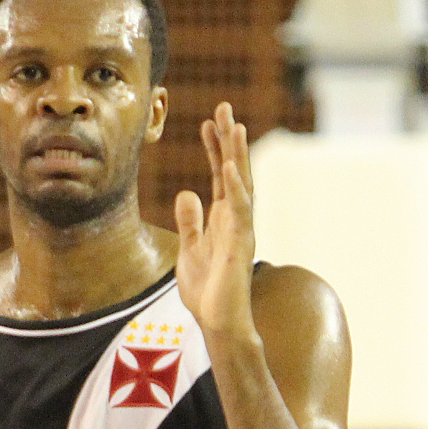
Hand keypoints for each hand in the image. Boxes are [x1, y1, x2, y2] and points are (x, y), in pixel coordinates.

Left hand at [174, 101, 257, 344]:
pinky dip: (234, 187)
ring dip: (236, 154)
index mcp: (223, 217)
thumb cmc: (206, 290)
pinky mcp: (239, 244)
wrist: (217, 321)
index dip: (214, 148)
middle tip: (223, 107)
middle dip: (228, 140)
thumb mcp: (190, 248)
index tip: (207, 121)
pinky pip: (239, 210)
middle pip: (233, 170)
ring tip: (232, 126)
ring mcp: (240, 229)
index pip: (219, 175)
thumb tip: (186, 192)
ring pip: (240, 184)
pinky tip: (227, 166)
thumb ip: (190, 221)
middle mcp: (236, 218)